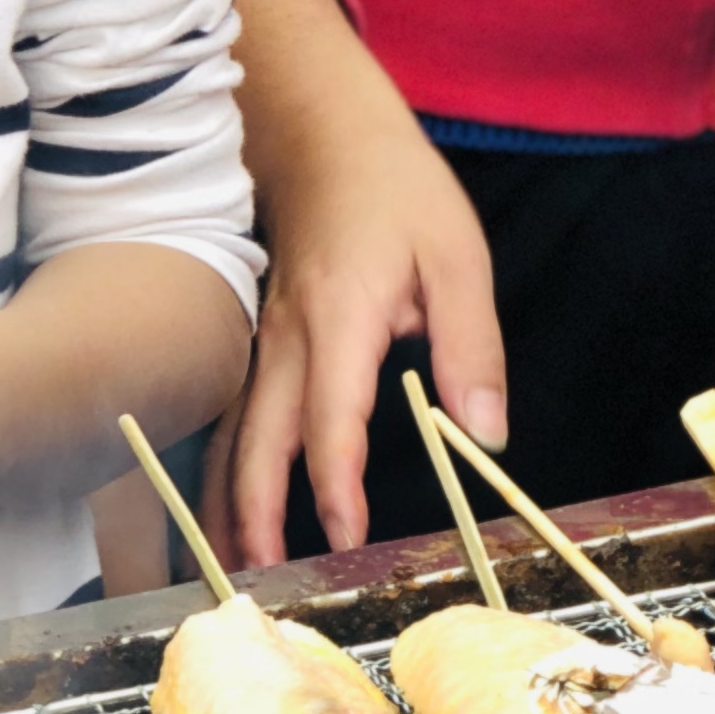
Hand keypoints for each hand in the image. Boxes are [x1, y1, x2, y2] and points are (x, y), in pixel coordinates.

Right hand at [216, 0, 501, 564]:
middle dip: (255, 515)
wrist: (325, 132)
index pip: (332, 418)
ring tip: (232, 565)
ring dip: (229, 501)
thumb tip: (486, 431)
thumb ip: (472, 347)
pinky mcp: (260, 339)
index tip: (346, 537)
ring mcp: (264, 339)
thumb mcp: (458, 257)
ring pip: (234, 434)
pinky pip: (234, 414)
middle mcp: (288, 338)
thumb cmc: (397, 190)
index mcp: (342, 319)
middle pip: (259, 441)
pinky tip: (228, 506)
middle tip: (262, 581)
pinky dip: (227, 467)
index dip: (335, 484)